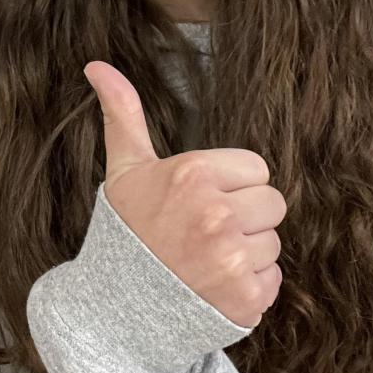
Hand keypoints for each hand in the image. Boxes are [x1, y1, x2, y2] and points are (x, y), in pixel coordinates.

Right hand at [85, 62, 284, 327]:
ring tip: (206, 261)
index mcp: (194, 175)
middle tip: (204, 233)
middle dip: (245, 217)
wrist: (113, 308)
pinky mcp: (245, 299)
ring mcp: (232, 260)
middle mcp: (216, 215)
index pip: (257, 168)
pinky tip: (214, 287)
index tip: (200, 202)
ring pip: (274, 243)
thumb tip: (97, 64)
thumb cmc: (125, 231)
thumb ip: (123, 113)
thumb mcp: (125, 169)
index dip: (231, 185)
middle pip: (273, 204)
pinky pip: (273, 279)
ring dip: (248, 253)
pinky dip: (250, 287)